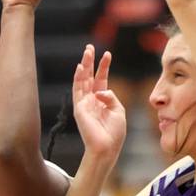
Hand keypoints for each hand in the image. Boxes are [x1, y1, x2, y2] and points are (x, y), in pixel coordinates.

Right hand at [72, 44, 125, 161]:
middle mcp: (91, 100)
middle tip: (90, 47)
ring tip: (87, 52)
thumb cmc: (114, 133)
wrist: (107, 148)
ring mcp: (84, 104)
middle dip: (90, 61)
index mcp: (102, 100)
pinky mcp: (79, 108)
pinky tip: (80, 67)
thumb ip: (111, 96)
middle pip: (89, 77)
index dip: (104, 66)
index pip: (102, 79)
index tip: (108, 54)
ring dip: (84, 66)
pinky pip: (77, 91)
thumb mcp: (118, 110)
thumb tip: (100, 90)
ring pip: (82, 80)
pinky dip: (78, 79)